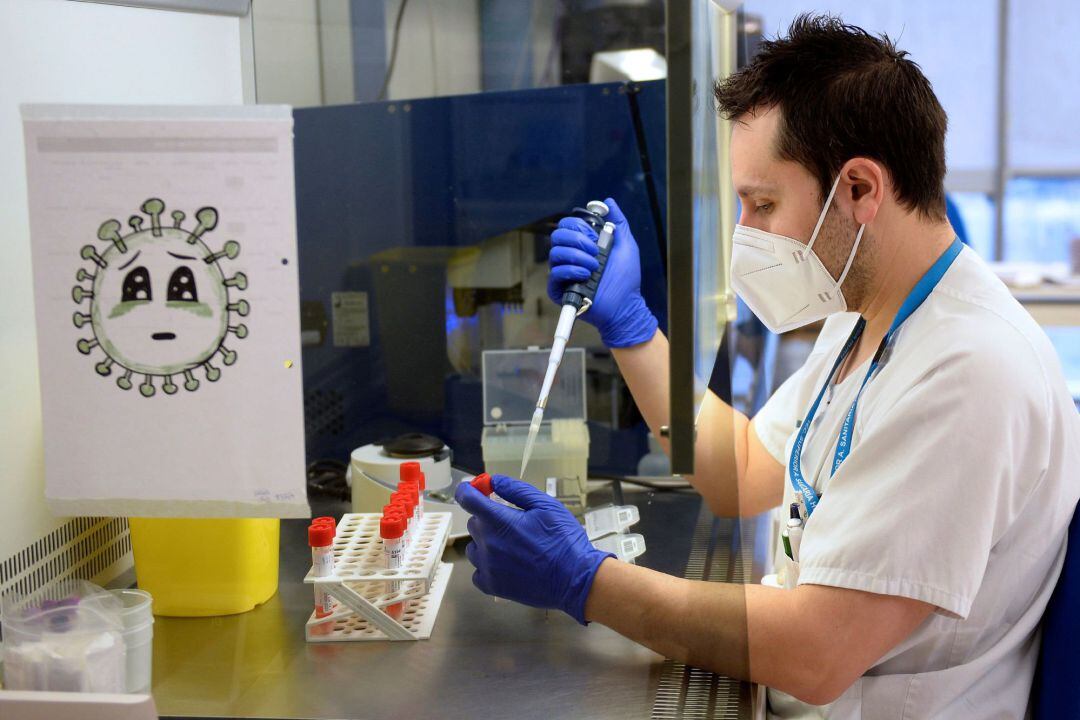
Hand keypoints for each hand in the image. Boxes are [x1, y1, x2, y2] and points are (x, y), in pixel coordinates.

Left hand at [455, 474, 612, 623]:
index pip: (467, 499)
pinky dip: (488, 565)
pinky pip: (478, 571)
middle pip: (474, 523)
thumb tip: (493, 480)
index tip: (471, 489)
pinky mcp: (492, 586)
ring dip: (487, 542)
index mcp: (498, 521)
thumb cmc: (564, 540)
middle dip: (488, 518)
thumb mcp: (546, 505)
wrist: (575, 579)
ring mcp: (487, 567)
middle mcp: (487, 543)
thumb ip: (516, 490)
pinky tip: (507, 564)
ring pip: (475, 547)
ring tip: (512, 546)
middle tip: (512, 523)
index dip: (467, 490)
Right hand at [547, 198, 657, 347]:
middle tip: (595, 252)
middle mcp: (570, 256)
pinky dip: (571, 270)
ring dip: (577, 257)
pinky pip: (554, 273)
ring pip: (555, 253)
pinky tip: (586, 275)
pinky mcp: (559, 289)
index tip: (595, 237)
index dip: (579, 226)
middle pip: (557, 236)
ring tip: (594, 267)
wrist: (625, 305)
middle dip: (577, 240)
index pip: (567, 225)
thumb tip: (608, 202)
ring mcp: (564, 273)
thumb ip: (618, 222)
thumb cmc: (626, 278)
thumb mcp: (626, 245)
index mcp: (582, 244)